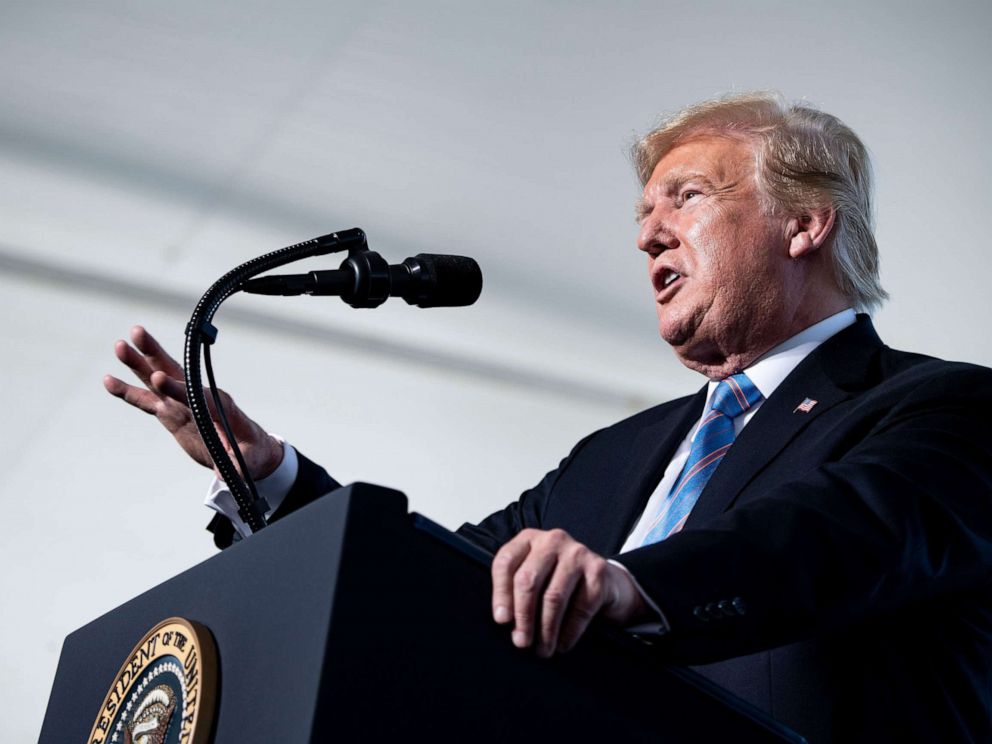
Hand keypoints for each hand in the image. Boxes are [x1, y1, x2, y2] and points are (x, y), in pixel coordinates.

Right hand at [103, 325, 282, 479]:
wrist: (248, 452)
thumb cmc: (251, 454)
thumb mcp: (246, 462)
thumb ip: (233, 466)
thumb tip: (223, 475)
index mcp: (219, 406)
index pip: (195, 394)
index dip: (176, 388)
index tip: (159, 378)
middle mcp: (198, 399)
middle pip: (174, 373)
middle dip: (155, 354)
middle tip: (137, 333)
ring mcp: (183, 404)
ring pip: (156, 380)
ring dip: (139, 363)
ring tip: (119, 345)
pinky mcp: (172, 413)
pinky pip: (147, 400)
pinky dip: (128, 391)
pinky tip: (109, 380)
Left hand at [491, 528, 648, 656]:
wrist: (606, 581)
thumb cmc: (559, 581)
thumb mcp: (536, 576)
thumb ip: (517, 589)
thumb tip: (505, 622)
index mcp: (529, 539)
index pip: (506, 563)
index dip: (501, 594)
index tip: (502, 620)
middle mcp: (552, 540)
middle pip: (528, 580)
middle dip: (523, 616)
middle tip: (521, 642)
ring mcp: (577, 553)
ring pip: (554, 596)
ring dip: (546, 629)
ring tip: (543, 649)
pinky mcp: (598, 571)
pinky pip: (580, 607)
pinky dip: (569, 631)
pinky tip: (563, 644)